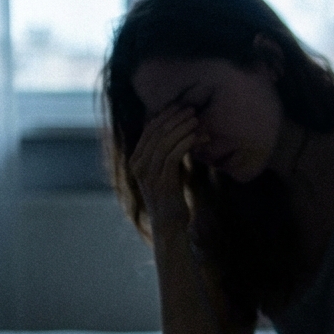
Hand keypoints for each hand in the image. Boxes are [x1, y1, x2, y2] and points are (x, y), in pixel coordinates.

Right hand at [129, 105, 201, 231]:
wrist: (170, 226)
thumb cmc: (171, 200)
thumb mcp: (166, 173)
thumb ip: (166, 156)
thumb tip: (179, 133)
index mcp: (136, 161)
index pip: (148, 130)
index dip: (164, 116)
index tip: (180, 106)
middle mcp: (138, 165)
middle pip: (155, 132)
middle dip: (174, 117)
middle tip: (191, 108)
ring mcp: (148, 174)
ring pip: (165, 141)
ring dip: (182, 127)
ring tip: (197, 118)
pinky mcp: (162, 181)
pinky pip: (174, 155)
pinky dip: (186, 142)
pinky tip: (198, 136)